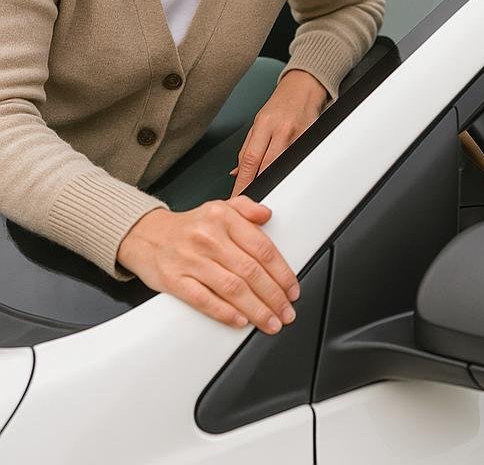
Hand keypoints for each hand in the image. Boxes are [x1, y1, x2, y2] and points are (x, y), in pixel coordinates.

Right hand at [117, 197, 299, 332]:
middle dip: (274, 296)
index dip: (282, 272)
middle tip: (287, 311)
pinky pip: (203, 300)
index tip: (292, 289)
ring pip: (232, 288)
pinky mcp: (174, 281)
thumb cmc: (189, 226)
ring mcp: (191, 261)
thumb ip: (247, 208)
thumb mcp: (220, 207)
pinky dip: (225, 313)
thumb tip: (268, 215)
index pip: (262, 248)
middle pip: (250, 271)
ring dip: (256, 309)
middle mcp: (209, 238)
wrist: (144, 235)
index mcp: (224, 218)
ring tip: (271, 321)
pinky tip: (241, 321)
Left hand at [230, 69, 327, 196]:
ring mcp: (298, 134)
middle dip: (256, 185)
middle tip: (249, 199)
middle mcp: (280, 130)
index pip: (250, 158)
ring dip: (272, 180)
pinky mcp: (311, 137)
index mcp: (264, 124)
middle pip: (266, 165)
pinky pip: (297, 159)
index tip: (237, 194)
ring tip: (266, 191)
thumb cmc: (282, 104)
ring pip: (282, 165)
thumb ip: (248, 147)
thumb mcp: (259, 121)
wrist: (304, 87)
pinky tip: (285, 177)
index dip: (242, 180)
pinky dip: (289, 170)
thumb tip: (237, 171)